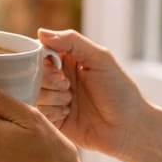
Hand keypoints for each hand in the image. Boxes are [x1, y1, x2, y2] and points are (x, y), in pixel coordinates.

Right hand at [35, 28, 148, 159]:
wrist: (128, 128)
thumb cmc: (120, 91)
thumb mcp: (100, 59)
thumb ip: (72, 42)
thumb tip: (41, 32)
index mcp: (68, 61)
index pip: (39, 53)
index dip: (42, 61)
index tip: (58, 70)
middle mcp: (58, 79)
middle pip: (32, 75)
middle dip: (49, 81)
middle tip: (68, 87)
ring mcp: (54, 100)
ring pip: (33, 94)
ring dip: (52, 98)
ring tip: (71, 102)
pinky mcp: (52, 120)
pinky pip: (37, 113)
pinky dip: (52, 112)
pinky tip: (68, 115)